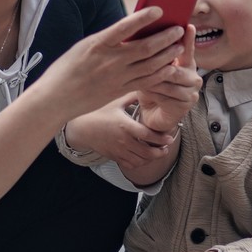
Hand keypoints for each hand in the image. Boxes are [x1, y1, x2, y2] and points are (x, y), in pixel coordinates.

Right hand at [36, 7, 186, 120]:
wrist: (56, 98)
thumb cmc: (66, 69)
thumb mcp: (84, 47)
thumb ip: (106, 40)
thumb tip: (129, 29)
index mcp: (98, 44)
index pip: (125, 27)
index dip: (144, 18)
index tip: (159, 10)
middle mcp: (110, 61)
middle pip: (145, 47)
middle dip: (165, 38)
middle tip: (178, 29)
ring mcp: (116, 78)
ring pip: (150, 65)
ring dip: (167, 55)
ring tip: (178, 47)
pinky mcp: (118, 91)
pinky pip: (145, 82)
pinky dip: (159, 74)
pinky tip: (169, 67)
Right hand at [64, 95, 178, 166]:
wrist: (81, 129)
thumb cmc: (98, 113)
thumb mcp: (114, 102)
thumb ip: (132, 96)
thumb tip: (146, 86)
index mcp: (125, 126)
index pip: (148, 135)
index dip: (161, 138)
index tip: (169, 137)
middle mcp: (123, 141)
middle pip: (147, 152)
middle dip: (160, 151)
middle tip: (166, 147)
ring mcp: (118, 151)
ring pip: (140, 161)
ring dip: (151, 159)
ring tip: (158, 152)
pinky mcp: (114, 156)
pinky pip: (130, 165)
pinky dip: (140, 164)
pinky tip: (144, 157)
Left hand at [135, 27, 199, 133]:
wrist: (154, 115)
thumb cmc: (153, 89)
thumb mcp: (154, 70)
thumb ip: (156, 56)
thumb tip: (145, 36)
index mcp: (188, 65)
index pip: (188, 50)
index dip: (189, 38)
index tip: (188, 26)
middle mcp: (194, 77)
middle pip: (177, 68)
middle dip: (159, 65)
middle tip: (142, 60)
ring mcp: (192, 92)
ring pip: (170, 81)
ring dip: (153, 79)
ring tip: (138, 75)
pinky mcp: (185, 105)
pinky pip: (166, 96)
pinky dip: (153, 92)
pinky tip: (143, 89)